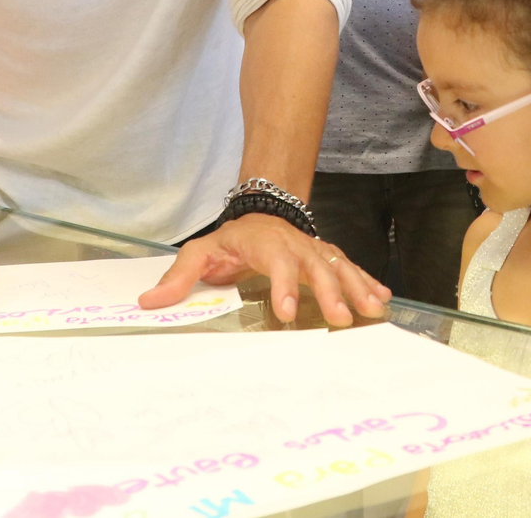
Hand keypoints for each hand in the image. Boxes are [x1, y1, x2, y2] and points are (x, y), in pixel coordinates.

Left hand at [139, 214, 390, 326]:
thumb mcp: (200, 252)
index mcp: (264, 244)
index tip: (286, 313)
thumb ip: (178, 277)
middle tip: (340, 319)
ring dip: (356, 288)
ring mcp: (314, 250)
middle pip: (316, 266)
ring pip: (339, 266)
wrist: (261, 211)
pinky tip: (382, 299)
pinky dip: (367, 281)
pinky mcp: (326, 257)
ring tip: (371, 311)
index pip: (276, 262)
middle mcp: (295, 245)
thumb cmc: (230, 240)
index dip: (283, 286)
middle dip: (330, 292)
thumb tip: (149, 303)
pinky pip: (349, 267)